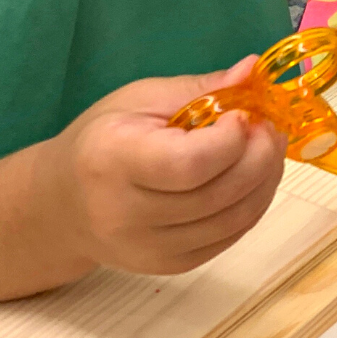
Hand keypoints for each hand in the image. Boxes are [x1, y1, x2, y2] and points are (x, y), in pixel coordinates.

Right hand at [43, 57, 287, 276]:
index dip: (231, 140)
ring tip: (268, 150)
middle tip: (271, 128)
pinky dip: (252, 206)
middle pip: (218, 194)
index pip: (188, 164)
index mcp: (113, 161)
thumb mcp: (140, 100)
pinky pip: (229, 239)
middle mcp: (128, 215)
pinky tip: (253, 179)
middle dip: (260, 158)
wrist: (64, 204)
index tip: (246, 114)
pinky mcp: (169, 267)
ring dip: (265, 182)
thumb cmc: (102, 139)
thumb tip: (252, 70)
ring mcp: (150, 249)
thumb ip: (199, 89)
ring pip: (233, 221)